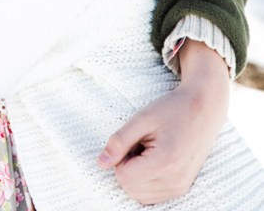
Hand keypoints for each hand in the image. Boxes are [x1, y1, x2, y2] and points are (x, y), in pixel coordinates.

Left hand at [96, 40, 229, 203]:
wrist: (204, 109)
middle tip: (141, 142)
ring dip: (136, 174)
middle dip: (127, 166)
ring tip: (149, 149)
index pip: (124, 177)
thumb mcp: (142, 118)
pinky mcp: (182, 188)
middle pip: (130, 188)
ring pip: (140, 195)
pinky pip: (152, 195)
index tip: (132, 139)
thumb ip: (119, 141)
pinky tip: (154, 159)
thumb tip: (101, 163)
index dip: (120, 157)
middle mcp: (175, 181)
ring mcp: (180, 187)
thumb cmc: (172, 109)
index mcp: (165, 162)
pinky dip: (146, 180)